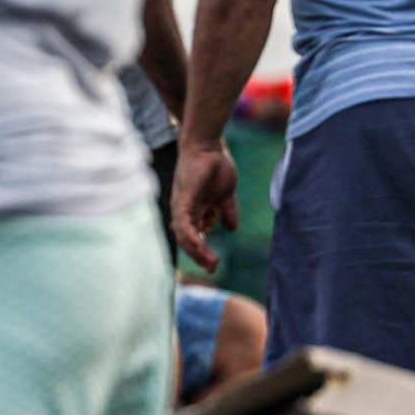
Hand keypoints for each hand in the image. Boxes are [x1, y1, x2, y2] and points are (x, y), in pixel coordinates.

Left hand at [170, 138, 239, 270]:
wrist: (209, 146)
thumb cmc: (215, 165)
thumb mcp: (225, 195)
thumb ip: (227, 211)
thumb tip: (232, 228)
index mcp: (194, 211)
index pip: (194, 236)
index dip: (202, 251)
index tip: (214, 264)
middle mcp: (184, 211)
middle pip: (187, 240)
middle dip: (199, 256)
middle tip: (213, 268)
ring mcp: (181, 206)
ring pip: (183, 236)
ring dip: (196, 251)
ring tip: (212, 262)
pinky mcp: (182, 201)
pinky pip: (183, 224)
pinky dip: (191, 237)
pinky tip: (201, 246)